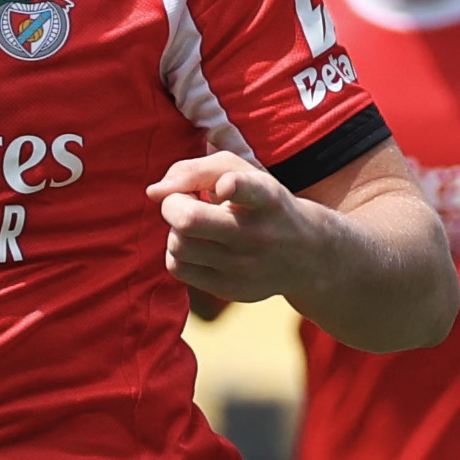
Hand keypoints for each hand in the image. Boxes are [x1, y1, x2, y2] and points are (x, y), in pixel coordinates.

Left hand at [146, 152, 316, 303]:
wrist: (305, 254)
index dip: (234, 186)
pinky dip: (178, 253)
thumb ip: (195, 169)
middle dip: (172, 205)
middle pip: (190, 221)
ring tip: (194, 225)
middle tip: (182, 201)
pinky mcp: (232, 290)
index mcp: (266, 197)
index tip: (226, 185)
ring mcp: (246, 267)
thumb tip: (154, 192)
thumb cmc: (260, 203)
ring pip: (178, 245)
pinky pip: (178, 268)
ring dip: (175, 231)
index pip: (250, 190)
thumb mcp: (241, 172)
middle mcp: (259, 233)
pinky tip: (198, 246)